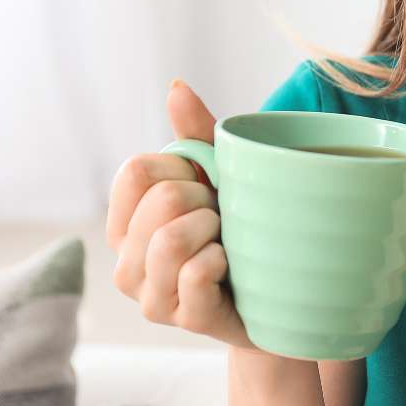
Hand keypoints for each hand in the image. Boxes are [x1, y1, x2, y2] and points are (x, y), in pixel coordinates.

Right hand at [107, 79, 259, 351]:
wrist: (280, 293)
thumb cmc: (240, 230)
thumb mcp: (221, 176)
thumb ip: (195, 134)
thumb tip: (176, 85)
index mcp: (125, 224)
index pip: (135, 173)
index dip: (182, 168)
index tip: (205, 186)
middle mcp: (126, 263)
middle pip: (160, 200)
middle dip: (205, 198)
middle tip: (223, 218)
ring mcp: (151, 297)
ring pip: (170, 240)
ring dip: (214, 228)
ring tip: (227, 239)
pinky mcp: (185, 320)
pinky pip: (195, 273)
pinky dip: (221, 258)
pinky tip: (231, 265)